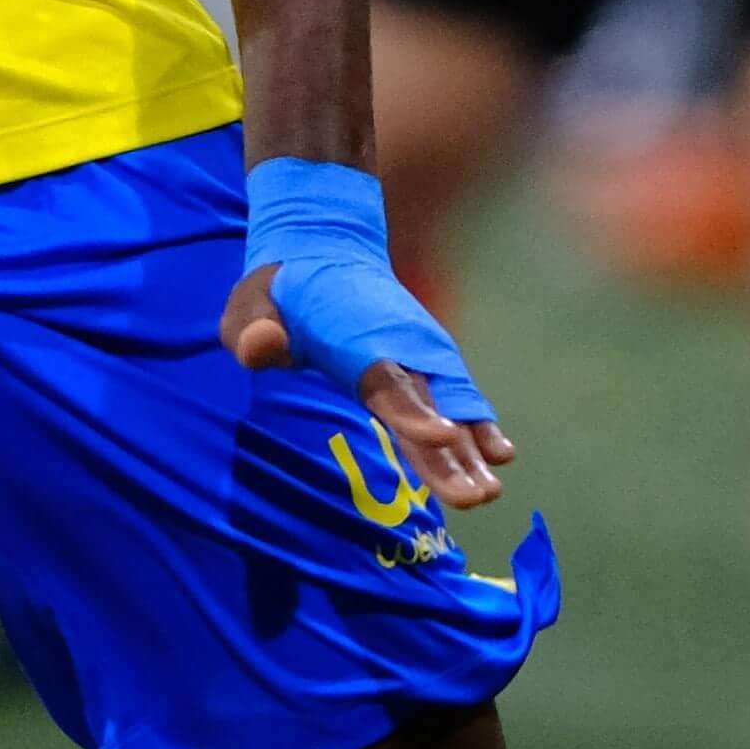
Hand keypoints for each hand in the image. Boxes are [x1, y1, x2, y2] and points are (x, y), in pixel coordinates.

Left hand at [223, 159, 515, 509]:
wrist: (329, 251)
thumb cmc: (281, 292)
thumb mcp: (250, 301)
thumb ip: (253, 326)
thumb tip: (262, 344)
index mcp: (355, 337)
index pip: (385, 380)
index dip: (413, 411)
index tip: (440, 438)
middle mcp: (400, 346)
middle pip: (429, 404)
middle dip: (452, 452)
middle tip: (477, 497)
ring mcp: (421, 354)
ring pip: (452, 405)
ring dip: (472, 448)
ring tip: (490, 492)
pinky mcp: (431, 363)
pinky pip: (459, 396)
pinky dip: (479, 423)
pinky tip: (499, 455)